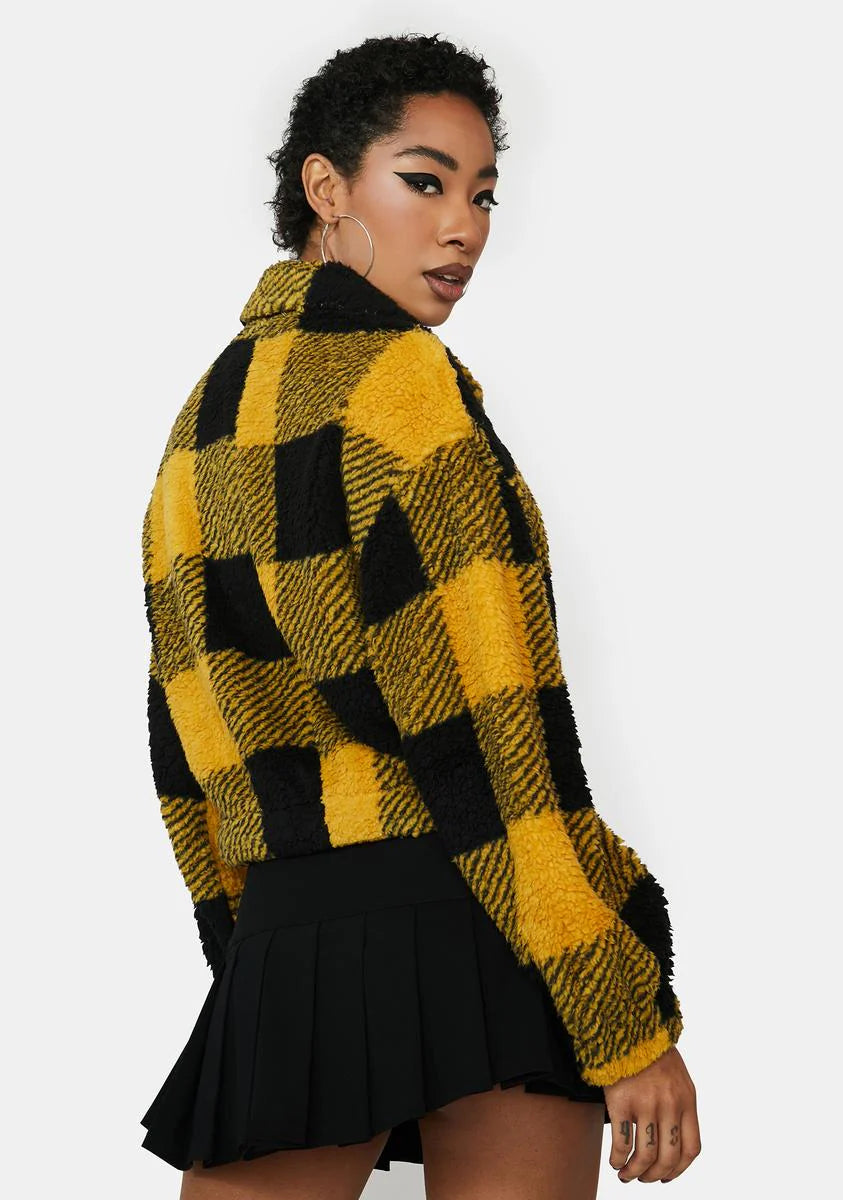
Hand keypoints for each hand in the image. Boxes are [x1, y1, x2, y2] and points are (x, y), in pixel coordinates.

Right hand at [603, 1045, 700, 1182]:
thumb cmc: (651, 1051)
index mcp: (687, 1100)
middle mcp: (670, 1105)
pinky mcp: (620, 1102)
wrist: (628, 1024)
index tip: (667, 1176)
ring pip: (645, 1156)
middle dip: (655, 1175)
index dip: (679, 1170)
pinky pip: (622, 1143)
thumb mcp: (678, 1077)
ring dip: (635, 1172)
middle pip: (668, 1157)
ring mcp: (645, 1104)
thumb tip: (673, 1139)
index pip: (691, 1149)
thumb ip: (679, 1105)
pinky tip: (614, 1160)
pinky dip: (618, 1158)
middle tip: (643, 1178)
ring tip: (626, 1174)